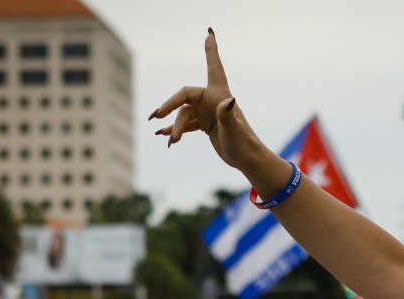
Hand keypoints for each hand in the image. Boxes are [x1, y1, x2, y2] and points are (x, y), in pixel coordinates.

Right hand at [148, 29, 266, 170]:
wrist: (246, 159)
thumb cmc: (242, 143)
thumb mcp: (233, 130)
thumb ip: (228, 115)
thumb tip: (229, 101)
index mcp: (219, 95)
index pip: (213, 67)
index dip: (211, 50)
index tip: (210, 34)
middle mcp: (212, 100)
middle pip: (184, 97)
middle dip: (169, 105)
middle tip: (157, 116)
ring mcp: (206, 112)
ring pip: (182, 114)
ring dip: (175, 126)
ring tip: (171, 141)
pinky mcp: (204, 124)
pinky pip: (184, 123)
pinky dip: (174, 129)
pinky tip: (165, 137)